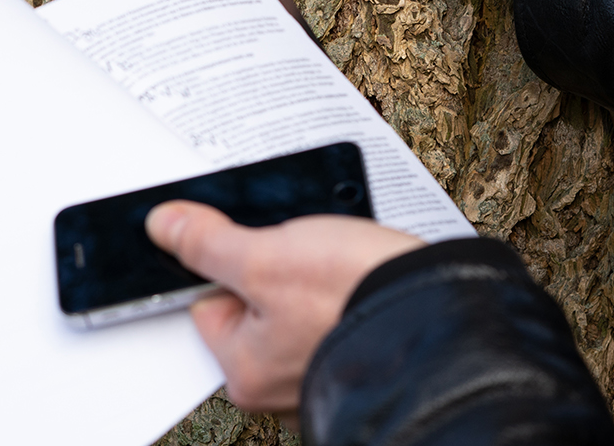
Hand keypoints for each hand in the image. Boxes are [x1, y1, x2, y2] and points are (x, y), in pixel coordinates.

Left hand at [145, 201, 422, 416]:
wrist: (449, 308)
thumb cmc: (357, 296)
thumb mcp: (267, 256)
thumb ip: (208, 244)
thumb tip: (164, 227)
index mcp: (246, 371)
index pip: (208, 302)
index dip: (227, 262)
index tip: (246, 241)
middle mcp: (281, 386)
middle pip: (253, 304)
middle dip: (275, 269)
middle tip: (304, 248)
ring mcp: (324, 371)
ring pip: (298, 305)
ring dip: (314, 273)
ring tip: (339, 256)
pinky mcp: (361, 351)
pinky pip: (337, 309)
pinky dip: (346, 285)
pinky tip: (360, 269)